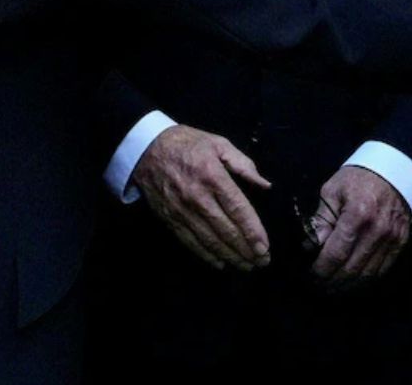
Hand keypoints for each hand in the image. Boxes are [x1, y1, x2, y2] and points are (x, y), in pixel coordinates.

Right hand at [132, 124, 272, 270]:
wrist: (146, 149)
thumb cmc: (188, 144)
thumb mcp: (219, 144)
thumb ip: (243, 165)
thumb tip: (265, 185)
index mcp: (213, 176)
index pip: (238, 210)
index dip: (253, 231)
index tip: (265, 247)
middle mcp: (198, 197)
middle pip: (226, 230)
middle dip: (246, 249)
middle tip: (262, 262)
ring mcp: (182, 211)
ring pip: (210, 240)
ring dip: (230, 256)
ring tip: (246, 265)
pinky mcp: (170, 219)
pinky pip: (191, 242)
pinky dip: (207, 255)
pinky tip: (221, 263)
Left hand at [307, 164, 410, 292]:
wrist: (394, 168)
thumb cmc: (358, 178)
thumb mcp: (332, 191)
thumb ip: (321, 221)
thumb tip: (310, 248)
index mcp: (357, 215)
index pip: (336, 254)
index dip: (321, 270)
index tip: (311, 275)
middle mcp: (377, 230)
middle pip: (351, 269)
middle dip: (332, 282)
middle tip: (318, 286)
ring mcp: (392, 237)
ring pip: (367, 274)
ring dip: (348, 286)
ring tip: (333, 288)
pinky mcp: (401, 241)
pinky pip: (383, 269)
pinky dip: (366, 280)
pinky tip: (353, 282)